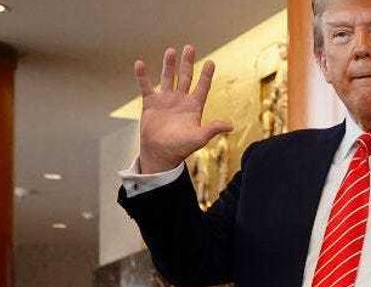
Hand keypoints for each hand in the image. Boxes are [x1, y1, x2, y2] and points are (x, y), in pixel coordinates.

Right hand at [133, 45, 233, 173]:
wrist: (160, 154)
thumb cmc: (180, 148)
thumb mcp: (199, 138)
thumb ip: (213, 129)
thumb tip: (230, 125)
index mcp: (193, 107)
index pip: (202, 87)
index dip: (206, 75)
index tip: (211, 62)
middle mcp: (180, 101)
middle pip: (185, 77)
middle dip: (187, 63)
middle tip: (189, 47)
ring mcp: (165, 100)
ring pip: (167, 78)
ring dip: (168, 65)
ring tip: (171, 50)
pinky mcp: (150, 103)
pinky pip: (145, 86)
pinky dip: (142, 76)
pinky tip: (139, 63)